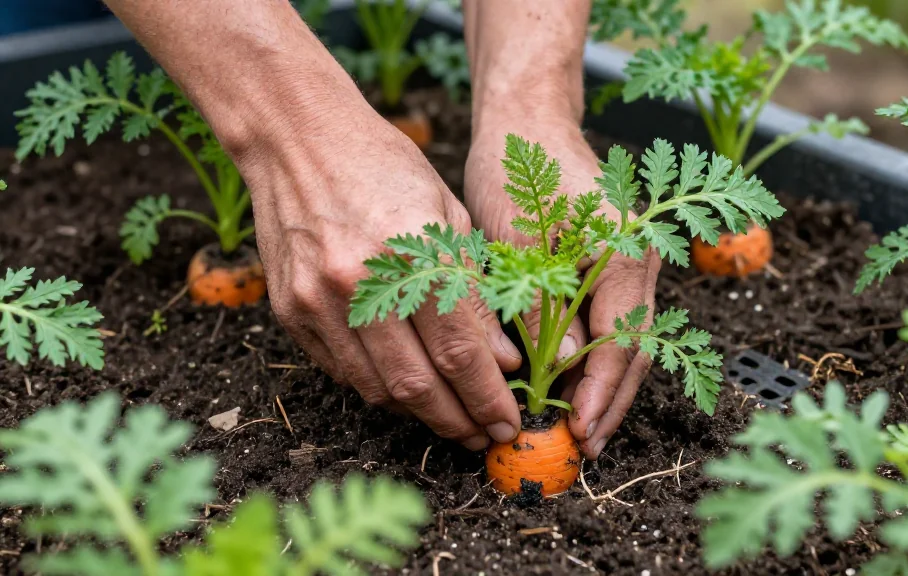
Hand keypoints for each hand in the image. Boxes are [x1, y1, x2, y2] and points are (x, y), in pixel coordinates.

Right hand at [232, 98, 523, 449]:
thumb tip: (501, 361)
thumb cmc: (385, 167)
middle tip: (483, 435)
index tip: (508, 423)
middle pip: (418, 384)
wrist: (297, 139)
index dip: (488, 398)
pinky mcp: (289, 310)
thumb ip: (473, 291)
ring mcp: (316, 301)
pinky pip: (341, 371)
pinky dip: (378, 389)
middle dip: (458, 421)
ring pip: (376, 389)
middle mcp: (359, 283)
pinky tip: (406, 389)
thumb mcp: (447, 214)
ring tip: (451, 418)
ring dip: (420, 414)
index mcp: (411, 251)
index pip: (460, 351)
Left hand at [465, 105, 661, 459]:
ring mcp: (636, 263)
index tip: (578, 430)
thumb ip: (542, 305)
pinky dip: (601, 357)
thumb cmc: (519, 172)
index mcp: (626, 254)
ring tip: (586, 427)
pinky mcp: (618, 264)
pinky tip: (579, 383)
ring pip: (631, 338)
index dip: (599, 391)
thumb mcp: (519, 243)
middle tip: (585, 445)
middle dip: (612, 400)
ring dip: (609, 385)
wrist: (528, 122)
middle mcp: (643, 261)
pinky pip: (618, 321)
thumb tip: (564, 365)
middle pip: (636, 348)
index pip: (620, 341)